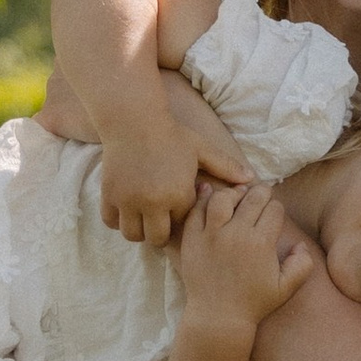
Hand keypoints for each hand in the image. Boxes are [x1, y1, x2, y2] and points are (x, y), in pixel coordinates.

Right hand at [96, 76, 251, 247]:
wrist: (134, 121)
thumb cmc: (172, 134)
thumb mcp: (202, 149)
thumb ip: (225, 166)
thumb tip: (251, 179)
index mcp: (179, 194)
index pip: (183, 222)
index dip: (182, 215)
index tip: (179, 206)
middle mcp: (153, 202)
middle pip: (156, 239)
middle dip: (160, 233)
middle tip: (161, 222)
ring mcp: (129, 201)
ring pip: (132, 235)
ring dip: (139, 230)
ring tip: (143, 218)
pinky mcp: (110, 196)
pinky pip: (110, 222)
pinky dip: (117, 221)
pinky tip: (126, 209)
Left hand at [175, 178, 317, 332]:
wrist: (218, 317)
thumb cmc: (254, 303)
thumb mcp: (286, 288)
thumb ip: (302, 266)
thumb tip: (300, 245)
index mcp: (262, 243)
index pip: (274, 209)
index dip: (276, 209)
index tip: (273, 214)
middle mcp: (237, 234)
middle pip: (252, 198)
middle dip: (260, 193)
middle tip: (260, 195)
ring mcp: (212, 235)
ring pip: (223, 198)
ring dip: (233, 192)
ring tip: (237, 195)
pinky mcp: (192, 240)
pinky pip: (196, 211)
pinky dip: (203, 198)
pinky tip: (209, 192)